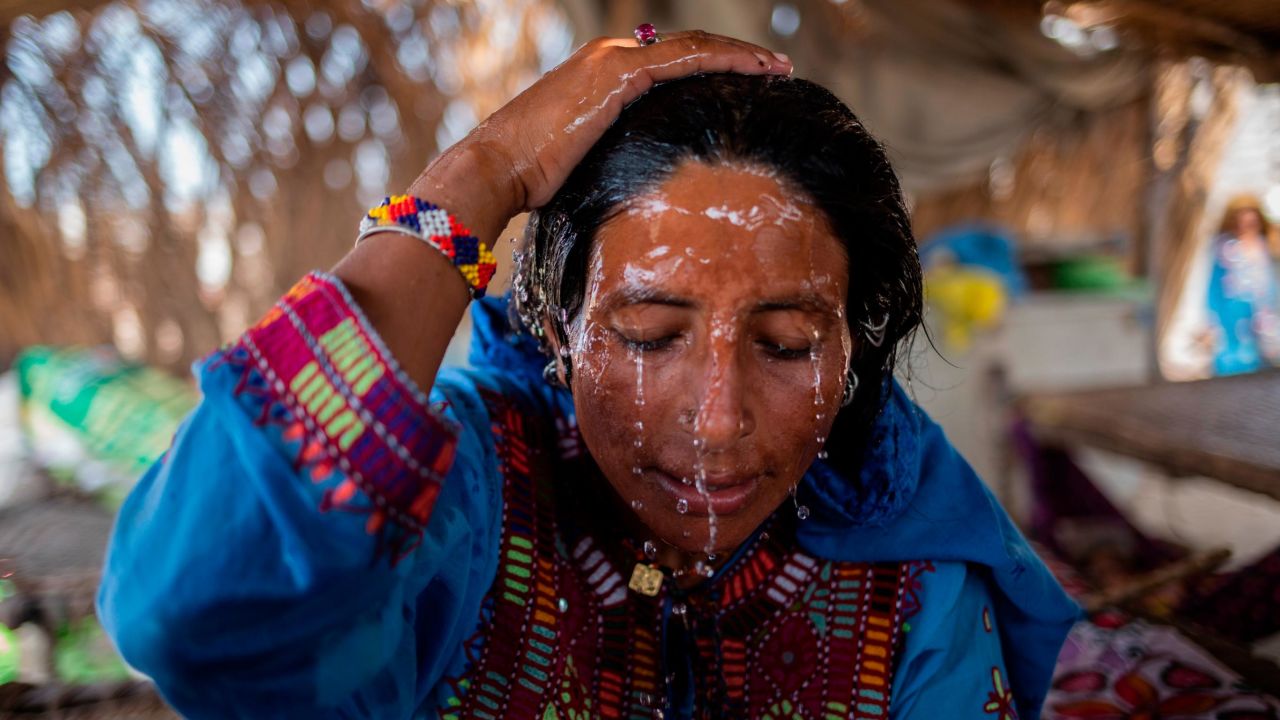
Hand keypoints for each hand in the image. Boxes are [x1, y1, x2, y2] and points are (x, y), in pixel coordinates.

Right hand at [409, 30, 791, 239]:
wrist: (494, 169)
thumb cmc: (527, 181)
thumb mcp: (581, 165)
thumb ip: (613, 158)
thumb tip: (639, 186)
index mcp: (599, 74)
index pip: (667, 61)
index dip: (710, 66)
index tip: (745, 82)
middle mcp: (608, 56)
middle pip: (686, 48)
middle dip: (733, 56)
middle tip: (774, 70)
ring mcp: (612, 60)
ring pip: (691, 48)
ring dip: (740, 55)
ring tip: (777, 69)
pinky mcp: (617, 75)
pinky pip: (684, 59)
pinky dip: (724, 60)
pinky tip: (755, 70)